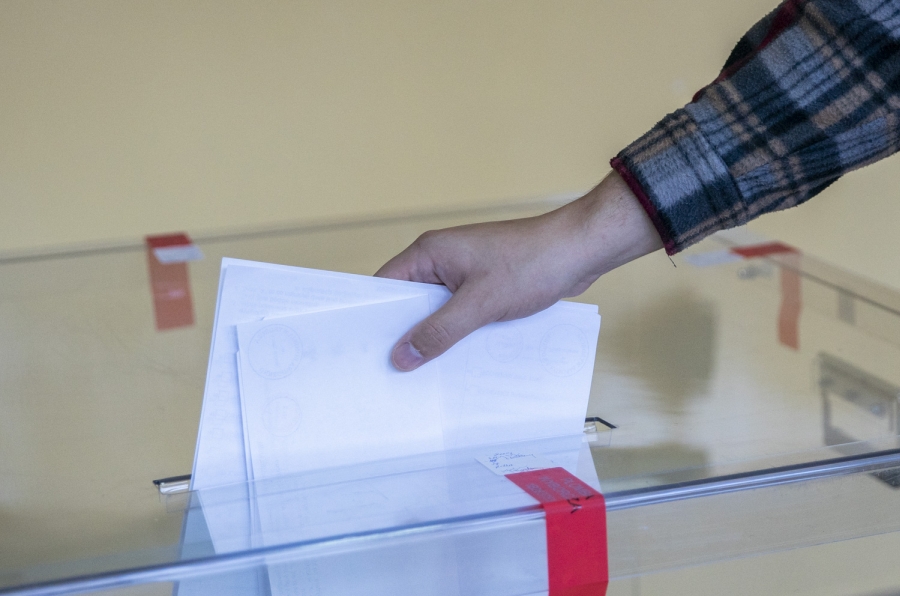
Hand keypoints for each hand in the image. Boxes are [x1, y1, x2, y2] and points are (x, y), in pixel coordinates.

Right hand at [375, 170, 662, 370]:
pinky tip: (459, 361)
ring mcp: (464, 273)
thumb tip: (402, 357)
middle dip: (405, 334)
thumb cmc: (531, 264)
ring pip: (437, 311)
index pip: (385, 286)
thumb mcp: (479, 304)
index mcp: (430, 253)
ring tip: (423, 374)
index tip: (363, 351)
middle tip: (392, 373)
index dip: (373, 318)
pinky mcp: (485, 285)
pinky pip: (461, 313)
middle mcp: (442, 260)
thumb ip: (438, 331)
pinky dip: (459, 333)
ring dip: (436, 337)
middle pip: (410, 302)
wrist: (580, 250)